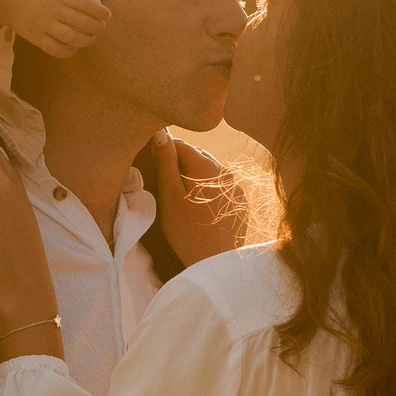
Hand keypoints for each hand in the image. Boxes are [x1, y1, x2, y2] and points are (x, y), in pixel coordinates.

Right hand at [0, 0, 108, 56]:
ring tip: (90, 38)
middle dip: (97, 27)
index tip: (107, 15)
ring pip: (71, 37)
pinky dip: (68, 51)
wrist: (8, 0)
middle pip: (82, 22)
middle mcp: (52, 10)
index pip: (86, 4)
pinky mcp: (36, 38)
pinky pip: (55, 49)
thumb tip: (98, 3)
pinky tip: (73, 47)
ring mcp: (43, 25)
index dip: (100, 11)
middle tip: (100, 27)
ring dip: (86, 40)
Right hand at [150, 131, 247, 267]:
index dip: (164, 153)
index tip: (155, 167)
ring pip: (209, 172)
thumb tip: (160, 132)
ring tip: (183, 199)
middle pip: (196, 156)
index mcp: (206, 165)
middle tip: (167, 186)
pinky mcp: (240, 203)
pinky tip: (200, 209)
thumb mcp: (169, 195)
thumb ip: (165, 161)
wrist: (215, 263)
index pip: (180, 144)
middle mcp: (225, 171)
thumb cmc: (187, 230)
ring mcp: (236, 187)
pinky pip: (220, 188)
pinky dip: (208, 191)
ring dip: (195, 178)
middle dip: (180, 165)